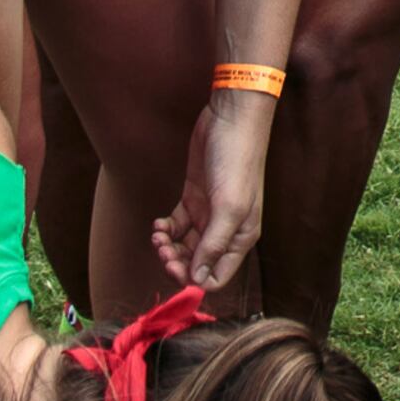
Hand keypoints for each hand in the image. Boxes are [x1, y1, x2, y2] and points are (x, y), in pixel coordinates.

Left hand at [153, 88, 271, 291]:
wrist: (230, 120)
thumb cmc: (237, 161)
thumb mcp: (228, 207)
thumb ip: (213, 245)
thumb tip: (199, 280)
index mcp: (241, 237)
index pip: (217, 275)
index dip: (195, 279)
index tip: (175, 269)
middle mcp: (225, 230)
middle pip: (197, 264)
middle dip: (177, 263)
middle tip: (163, 253)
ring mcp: (208, 214)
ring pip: (184, 247)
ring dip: (168, 248)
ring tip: (159, 236)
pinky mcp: (193, 199)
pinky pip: (176, 226)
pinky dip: (165, 230)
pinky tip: (159, 224)